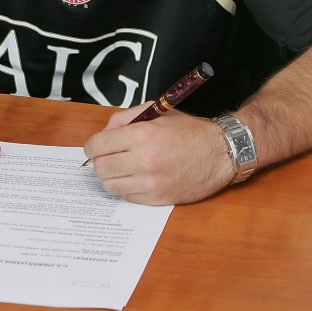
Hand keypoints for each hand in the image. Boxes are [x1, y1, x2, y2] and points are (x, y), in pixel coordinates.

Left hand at [83, 107, 233, 204]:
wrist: (220, 152)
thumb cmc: (189, 130)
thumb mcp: (157, 111)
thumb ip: (126, 118)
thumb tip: (104, 133)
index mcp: (142, 135)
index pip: (97, 146)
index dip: (91, 146)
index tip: (94, 147)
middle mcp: (144, 160)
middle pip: (101, 167)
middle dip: (101, 161)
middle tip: (110, 156)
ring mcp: (150, 183)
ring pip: (111, 185)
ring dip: (113, 176)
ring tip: (124, 167)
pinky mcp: (157, 199)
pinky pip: (127, 197)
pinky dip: (127, 188)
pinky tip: (138, 178)